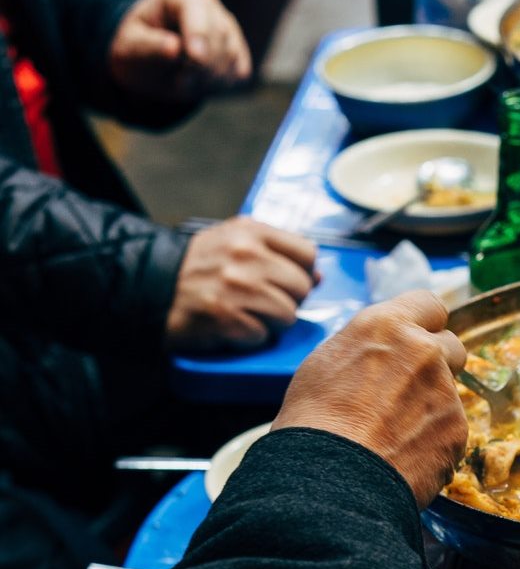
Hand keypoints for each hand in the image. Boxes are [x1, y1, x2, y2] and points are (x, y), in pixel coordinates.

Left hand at [108, 0, 251, 101]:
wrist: (149, 62)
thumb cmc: (137, 49)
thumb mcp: (131, 47)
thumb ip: (150, 46)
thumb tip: (174, 48)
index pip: (196, 9)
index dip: (199, 33)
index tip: (196, 58)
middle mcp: (208, 5)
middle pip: (218, 34)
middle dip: (200, 64)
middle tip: (178, 82)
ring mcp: (226, 27)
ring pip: (230, 55)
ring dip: (208, 78)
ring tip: (184, 82)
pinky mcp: (238, 50)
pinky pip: (238, 72)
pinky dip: (220, 84)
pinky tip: (200, 83)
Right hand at [165, 216, 318, 352]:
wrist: (151, 287)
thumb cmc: (201, 267)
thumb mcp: (236, 242)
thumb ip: (278, 252)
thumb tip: (319, 276)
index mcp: (251, 232)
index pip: (308, 254)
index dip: (302, 272)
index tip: (287, 280)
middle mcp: (245, 255)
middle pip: (302, 287)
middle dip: (289, 300)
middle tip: (264, 301)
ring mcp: (235, 286)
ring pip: (288, 315)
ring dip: (272, 322)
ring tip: (248, 314)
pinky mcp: (224, 317)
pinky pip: (263, 335)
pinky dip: (251, 337)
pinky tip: (233, 326)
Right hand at [272, 290, 468, 505]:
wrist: (328, 478)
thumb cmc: (312, 423)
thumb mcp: (326, 363)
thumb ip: (369, 348)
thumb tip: (382, 352)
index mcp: (387, 326)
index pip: (429, 304)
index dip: (425, 324)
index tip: (418, 339)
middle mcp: (424, 350)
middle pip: (451, 345)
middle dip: (437, 363)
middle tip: (407, 391)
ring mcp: (445, 389)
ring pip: (450, 391)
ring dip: (432, 406)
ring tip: (394, 433)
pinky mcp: (457, 428)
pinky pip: (452, 429)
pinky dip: (434, 441)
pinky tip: (404, 455)